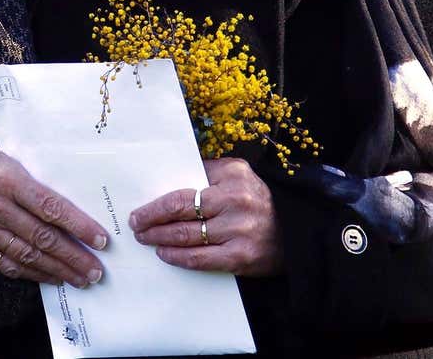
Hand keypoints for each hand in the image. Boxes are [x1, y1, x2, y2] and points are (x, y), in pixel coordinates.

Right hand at [0, 138, 108, 285]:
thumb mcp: (0, 154)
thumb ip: (29, 178)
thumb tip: (65, 203)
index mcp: (6, 177)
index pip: (51, 207)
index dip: (79, 226)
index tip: (102, 240)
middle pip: (43, 238)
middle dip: (75, 257)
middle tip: (98, 271)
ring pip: (28, 256)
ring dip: (59, 271)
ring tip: (82, 280)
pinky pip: (6, 264)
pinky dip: (31, 274)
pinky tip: (50, 278)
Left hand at [129, 157, 281, 276]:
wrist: (296, 229)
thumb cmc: (255, 198)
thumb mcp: (236, 174)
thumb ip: (204, 172)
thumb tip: (165, 178)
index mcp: (232, 176)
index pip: (182, 192)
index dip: (156, 205)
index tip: (138, 211)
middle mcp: (236, 201)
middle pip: (180, 213)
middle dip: (152, 222)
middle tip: (136, 226)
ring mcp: (239, 231)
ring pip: (187, 237)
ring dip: (160, 239)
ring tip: (145, 239)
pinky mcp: (242, 256)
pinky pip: (201, 259)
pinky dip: (178, 257)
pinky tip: (164, 254)